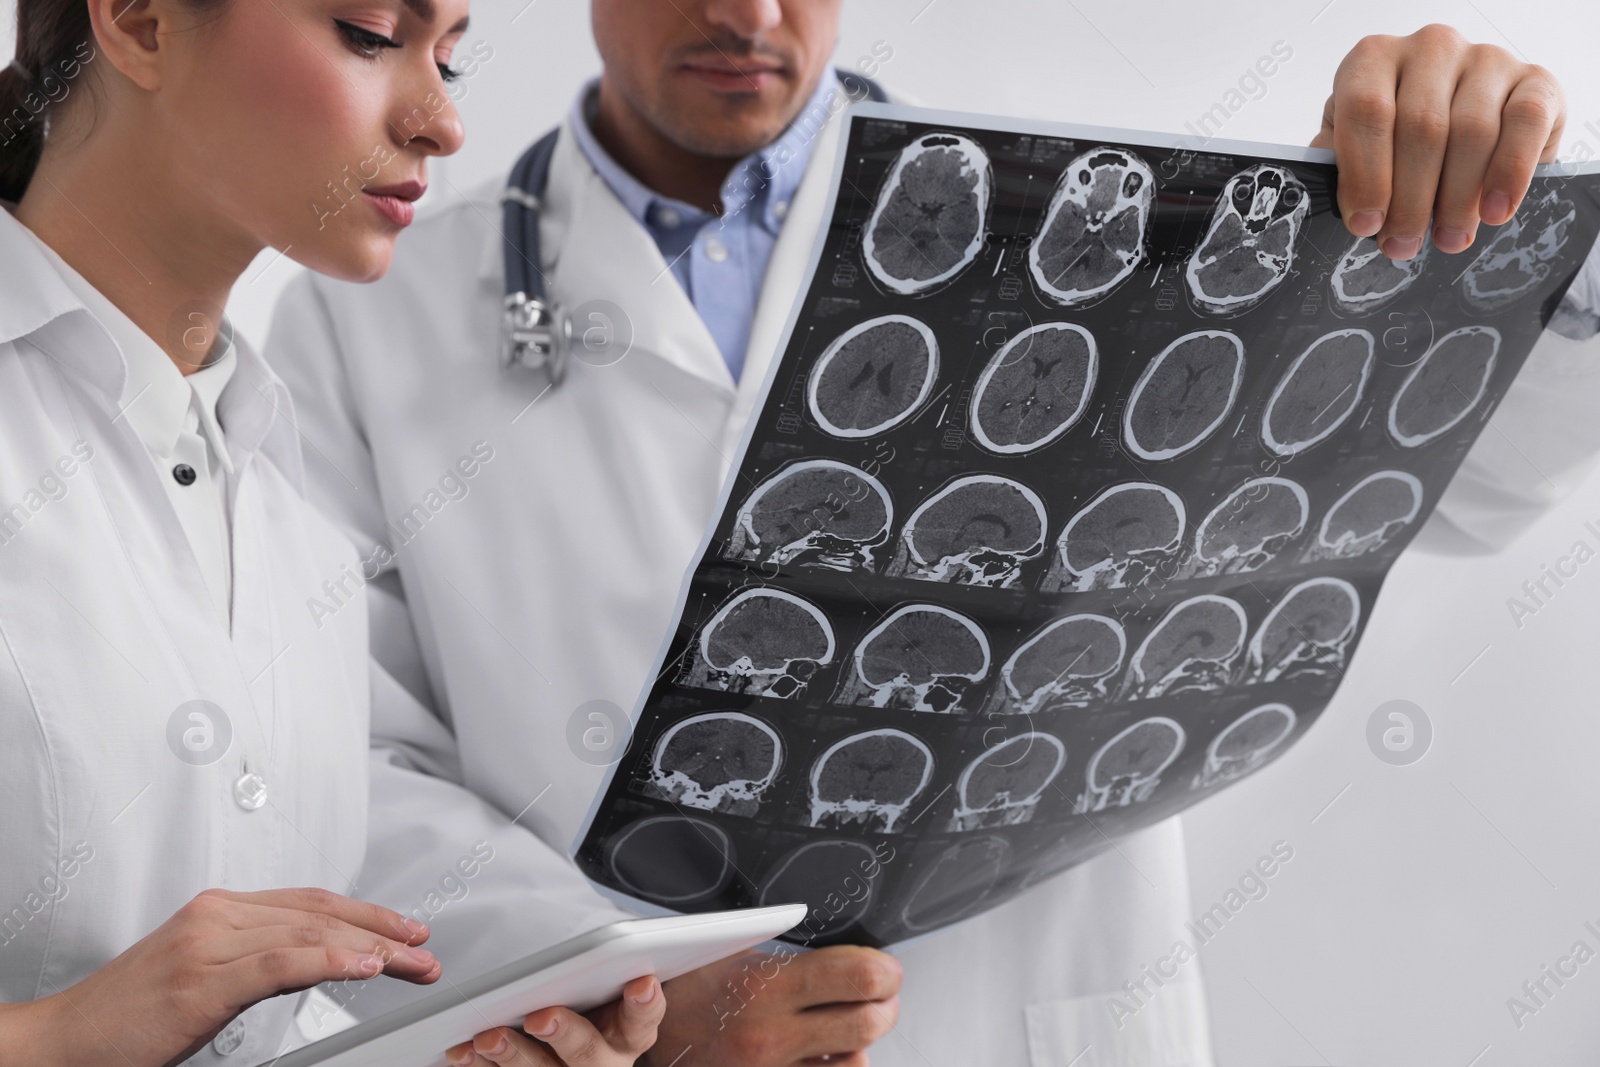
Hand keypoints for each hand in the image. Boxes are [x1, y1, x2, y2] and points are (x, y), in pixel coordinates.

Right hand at [0, 887, 438, 1066]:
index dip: (367, 913)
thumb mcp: (203, 973)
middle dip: (383, 931)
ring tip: (412, 963)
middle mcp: (219, 915)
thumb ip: (253, 957)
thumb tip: (313, 960)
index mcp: (220, 909)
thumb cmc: (129, 1016)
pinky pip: (281, 963)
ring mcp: (210, 943)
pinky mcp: (203, 979)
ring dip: (373, 949)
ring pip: (311, 934)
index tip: (406, 931)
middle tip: (426, 949)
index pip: (313, 902)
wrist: (63, 1041)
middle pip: (321, 914)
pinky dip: (330, 960)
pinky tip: (365, 967)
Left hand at [445, 975, 664, 1066]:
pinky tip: (464, 1051)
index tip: (640, 982)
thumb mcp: (602, 987)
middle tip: (541, 1017)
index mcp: (629, 1032)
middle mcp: (604, 1061)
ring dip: (514, 1055)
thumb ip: (598, 969)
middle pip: (588, 1053)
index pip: (644, 1017)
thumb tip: (586, 938)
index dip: (645, 1002)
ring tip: (488, 1038)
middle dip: (564, 1034)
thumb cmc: (587, 1004)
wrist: (567, 1045)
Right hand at [642, 946, 900, 1066]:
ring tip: (855, 1023)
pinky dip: (840, 1066)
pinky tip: (831, 1052)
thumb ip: (790, 955)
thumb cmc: (688, 988)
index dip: (885, 971)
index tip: (886, 969)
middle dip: (885, 1005)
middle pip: (869, 1022)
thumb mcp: (734, 954)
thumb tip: (850, 954)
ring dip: (863, 1040)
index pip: (857, 976)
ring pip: (856, 1061)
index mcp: (765, 985)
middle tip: (882, 994)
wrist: (642, 1036)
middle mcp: (771, 1034)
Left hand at [1312, 24, 1565, 258]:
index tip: (1365, 223)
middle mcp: (1431, 49)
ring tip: (1447, 238)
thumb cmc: (1399, 139)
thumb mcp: (1354, 148)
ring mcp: (1487, 59)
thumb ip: (1337, 164)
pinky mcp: (1536, 81)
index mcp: (1374, 60)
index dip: (1365, 173)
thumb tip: (1321, 192)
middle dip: (1410, 199)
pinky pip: (1526, 124)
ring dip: (1456, 199)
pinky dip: (1509, 174)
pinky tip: (1494, 211)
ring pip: (1472, 132)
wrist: (1473, 123)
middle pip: (1421, 126)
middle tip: (1403, 244)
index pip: (1367, 109)